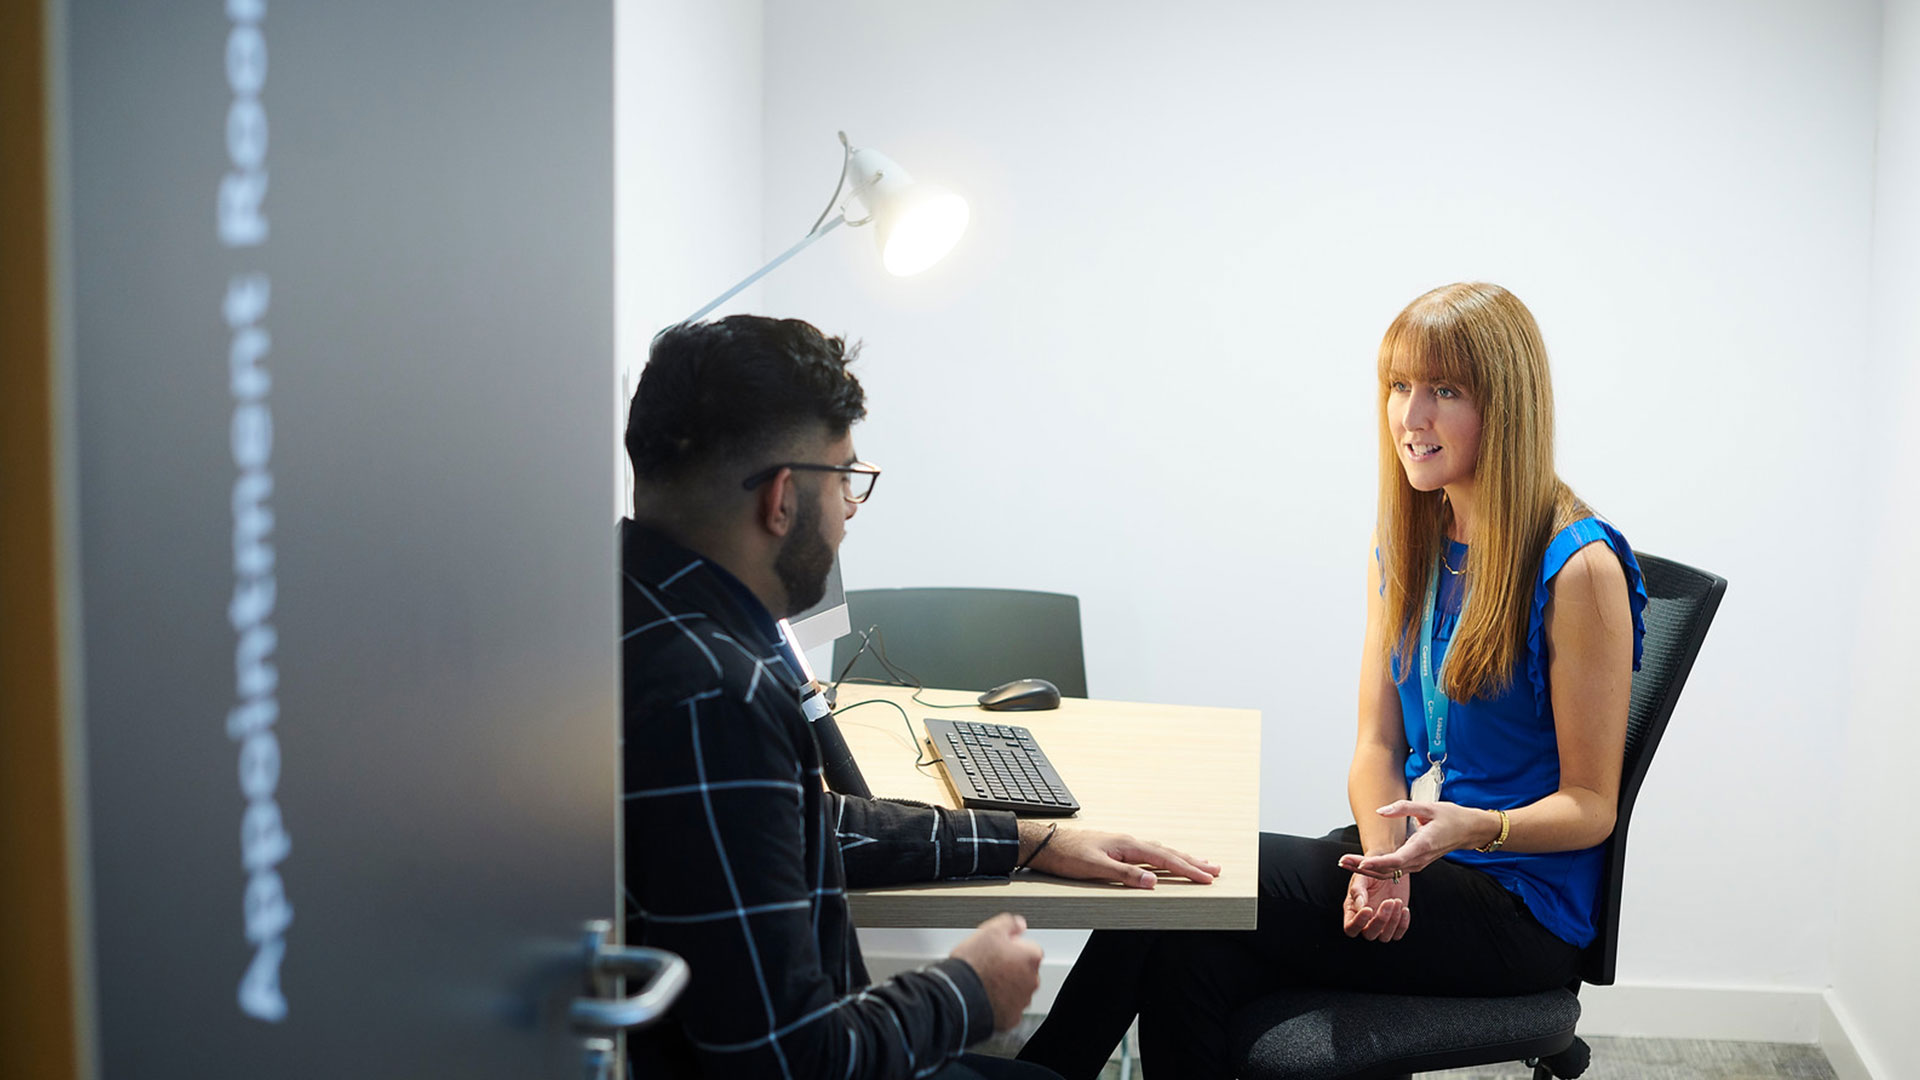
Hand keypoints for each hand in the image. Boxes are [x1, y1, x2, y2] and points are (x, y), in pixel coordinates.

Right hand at [949, 913, 1042, 1030]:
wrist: (958, 994)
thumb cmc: (973, 964)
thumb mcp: (989, 930)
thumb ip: (1010, 923)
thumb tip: (1019, 924)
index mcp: (1031, 957)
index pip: (1028, 947)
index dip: (1010, 946)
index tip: (997, 949)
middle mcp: (1032, 981)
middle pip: (1024, 970)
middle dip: (1010, 967)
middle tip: (988, 964)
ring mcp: (1022, 1002)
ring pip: (1016, 990)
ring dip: (1005, 986)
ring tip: (983, 980)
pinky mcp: (1010, 1019)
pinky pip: (1007, 1008)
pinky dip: (998, 1003)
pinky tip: (984, 995)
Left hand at [1023, 823, 1219, 888]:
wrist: (1044, 844)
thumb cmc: (1065, 855)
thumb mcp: (1094, 868)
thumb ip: (1125, 875)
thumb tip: (1152, 881)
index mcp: (1126, 845)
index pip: (1164, 858)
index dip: (1187, 869)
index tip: (1207, 877)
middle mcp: (1127, 842)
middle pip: (1167, 852)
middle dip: (1192, 862)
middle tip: (1215, 869)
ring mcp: (1122, 845)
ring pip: (1159, 852)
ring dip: (1180, 858)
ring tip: (1198, 863)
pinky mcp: (1115, 849)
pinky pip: (1147, 853)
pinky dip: (1163, 858)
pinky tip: (1164, 862)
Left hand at [1337, 800, 1498, 878]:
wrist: (1469, 830)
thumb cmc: (1450, 816)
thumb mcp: (1428, 806)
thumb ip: (1403, 807)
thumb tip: (1380, 811)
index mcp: (1422, 846)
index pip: (1397, 859)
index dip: (1378, 862)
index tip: (1361, 862)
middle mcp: (1419, 859)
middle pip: (1388, 870)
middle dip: (1363, 868)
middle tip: (1341, 861)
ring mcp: (1418, 864)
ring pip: (1389, 874)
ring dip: (1367, 870)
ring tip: (1345, 864)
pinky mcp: (1416, 863)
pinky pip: (1394, 871)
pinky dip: (1376, 870)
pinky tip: (1361, 865)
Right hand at [1342, 870, 1410, 940]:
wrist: (1388, 869)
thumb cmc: (1370, 873)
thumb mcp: (1362, 878)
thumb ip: (1357, 891)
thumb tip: (1359, 906)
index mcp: (1352, 911)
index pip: (1350, 928)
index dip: (1358, 923)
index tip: (1368, 909)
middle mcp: (1365, 921)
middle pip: (1369, 935)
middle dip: (1380, 920)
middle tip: (1388, 901)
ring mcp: (1381, 925)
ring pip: (1384, 937)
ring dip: (1393, 921)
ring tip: (1397, 901)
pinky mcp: (1394, 924)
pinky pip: (1398, 934)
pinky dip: (1403, 923)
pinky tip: (1404, 908)